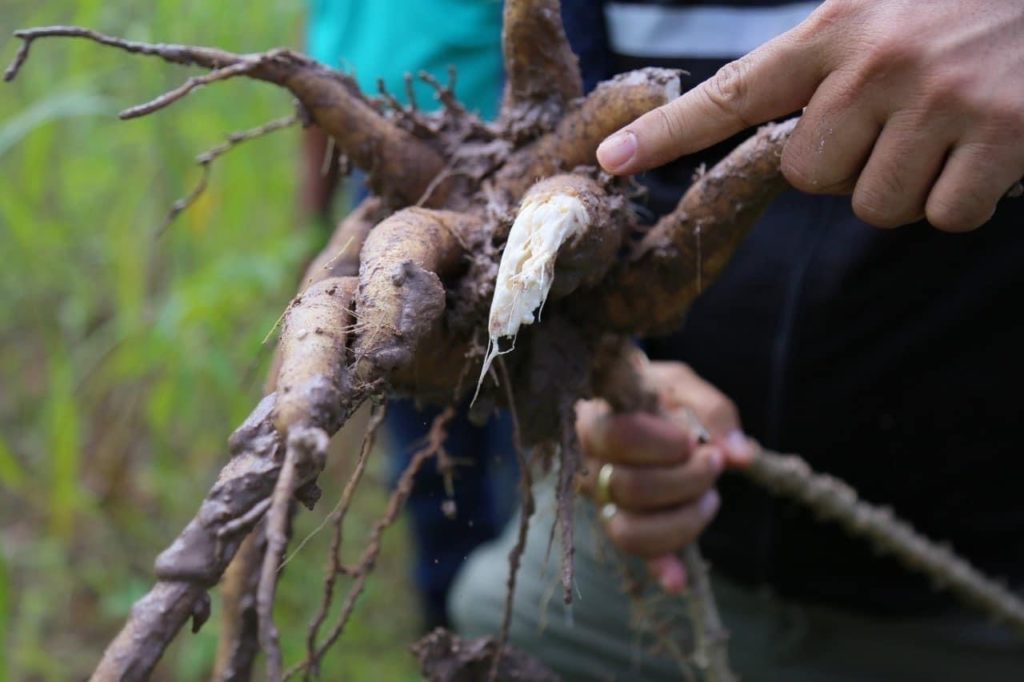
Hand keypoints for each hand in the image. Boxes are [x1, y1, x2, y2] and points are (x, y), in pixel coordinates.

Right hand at [576, 362, 755, 592]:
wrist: (636, 409)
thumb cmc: (657, 395)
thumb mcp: (684, 385)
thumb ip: (713, 412)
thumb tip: (739, 457)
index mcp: (596, 421)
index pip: (618, 438)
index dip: (663, 444)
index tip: (691, 439)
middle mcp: (590, 466)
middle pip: (630, 489)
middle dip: (686, 480)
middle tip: (712, 461)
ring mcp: (601, 503)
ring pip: (630, 531)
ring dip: (683, 520)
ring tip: (709, 496)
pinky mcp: (620, 525)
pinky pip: (635, 554)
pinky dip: (659, 568)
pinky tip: (679, 580)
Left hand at [596, 0, 1023, 231]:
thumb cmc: (968, 5)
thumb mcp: (885, 8)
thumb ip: (824, 60)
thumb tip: (779, 134)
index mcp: (838, 27)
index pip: (734, 92)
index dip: (669, 133)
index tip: (611, 159)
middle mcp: (877, 63)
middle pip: (808, 176)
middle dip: (847, 167)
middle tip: (900, 120)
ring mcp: (940, 101)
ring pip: (875, 205)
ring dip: (908, 185)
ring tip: (952, 127)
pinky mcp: (1003, 136)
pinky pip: (945, 216)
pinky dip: (967, 198)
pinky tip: (992, 148)